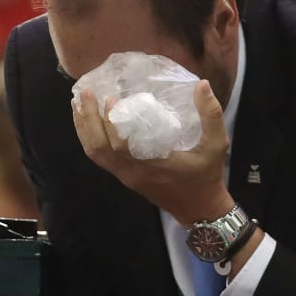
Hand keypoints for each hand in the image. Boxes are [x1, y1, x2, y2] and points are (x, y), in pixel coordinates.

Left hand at [72, 81, 233, 225]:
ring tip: (78, 105)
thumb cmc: (206, 178)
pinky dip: (90, 139)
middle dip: (87, 120)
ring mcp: (126, 176)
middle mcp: (131, 172)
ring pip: (95, 154)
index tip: (110, 98)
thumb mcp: (216, 145)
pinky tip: (90, 124)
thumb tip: (202, 84)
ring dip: (84, 129)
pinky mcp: (126, 178)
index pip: (118, 146)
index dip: (110, 122)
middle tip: (83, 94)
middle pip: (98, 148)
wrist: (200, 210)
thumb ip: (211, 114)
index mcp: (149, 165)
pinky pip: (100, 159)